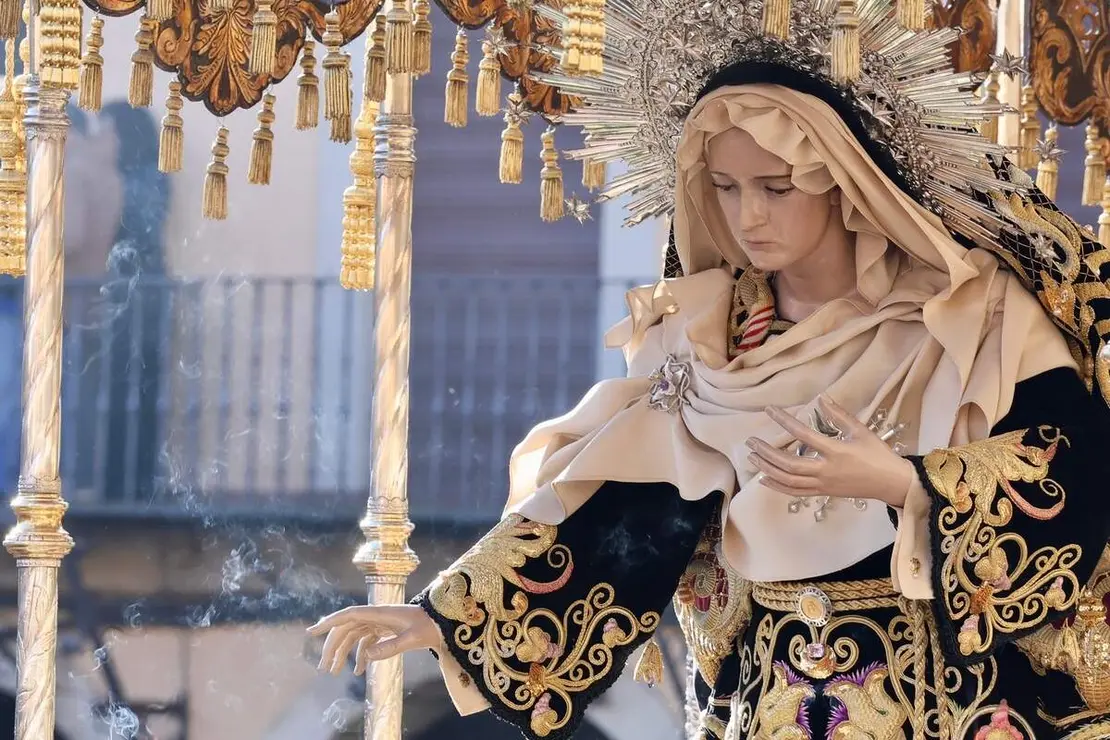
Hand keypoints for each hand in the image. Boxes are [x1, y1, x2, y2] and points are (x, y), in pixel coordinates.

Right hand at [306, 604, 440, 675]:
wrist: (443, 624)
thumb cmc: (429, 627)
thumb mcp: (413, 639)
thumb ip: (391, 647)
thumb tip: (367, 656)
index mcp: (379, 613)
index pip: (349, 615)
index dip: (330, 622)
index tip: (313, 631)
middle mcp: (376, 616)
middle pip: (347, 629)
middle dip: (333, 647)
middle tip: (324, 667)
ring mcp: (380, 623)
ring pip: (354, 637)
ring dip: (343, 653)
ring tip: (333, 672)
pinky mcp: (385, 631)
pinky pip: (366, 642)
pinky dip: (360, 656)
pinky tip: (359, 671)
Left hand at [745, 395, 914, 507]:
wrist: (891, 483)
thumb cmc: (878, 455)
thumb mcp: (861, 431)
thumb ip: (840, 415)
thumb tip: (823, 398)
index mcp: (836, 451)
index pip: (804, 434)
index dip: (785, 421)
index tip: (770, 410)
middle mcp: (826, 470)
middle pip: (788, 463)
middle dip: (767, 452)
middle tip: (751, 441)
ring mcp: (823, 484)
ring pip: (788, 480)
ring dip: (767, 469)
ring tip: (752, 457)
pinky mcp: (823, 492)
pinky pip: (795, 492)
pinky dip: (777, 486)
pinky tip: (764, 479)